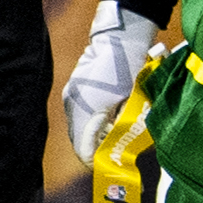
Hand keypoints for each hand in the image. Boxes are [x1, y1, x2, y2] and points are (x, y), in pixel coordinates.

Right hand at [63, 0, 141, 167]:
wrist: (122, 37)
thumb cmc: (130, 68)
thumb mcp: (131, 102)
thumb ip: (124, 127)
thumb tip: (123, 148)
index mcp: (84, 110)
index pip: (84, 150)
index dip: (98, 161)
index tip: (115, 165)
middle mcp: (72, 105)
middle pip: (80, 141)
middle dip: (98, 150)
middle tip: (118, 155)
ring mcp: (71, 96)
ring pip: (80, 129)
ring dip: (95, 137)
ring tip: (116, 138)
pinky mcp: (74, 90)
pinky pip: (80, 116)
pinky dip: (93, 124)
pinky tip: (109, 121)